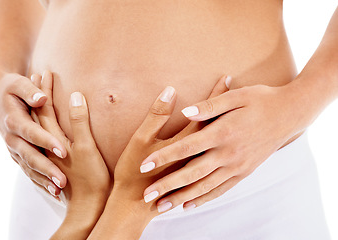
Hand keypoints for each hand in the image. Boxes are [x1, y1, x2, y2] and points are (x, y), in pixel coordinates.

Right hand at [0, 71, 66, 198]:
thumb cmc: (10, 87)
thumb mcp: (18, 83)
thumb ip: (30, 90)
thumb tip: (42, 97)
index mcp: (14, 120)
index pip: (32, 133)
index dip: (47, 142)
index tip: (63, 151)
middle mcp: (11, 138)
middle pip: (30, 156)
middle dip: (47, 170)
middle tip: (63, 181)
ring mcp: (13, 148)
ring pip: (28, 167)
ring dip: (43, 180)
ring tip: (59, 192)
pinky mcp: (16, 154)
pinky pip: (27, 171)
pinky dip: (38, 182)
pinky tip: (52, 193)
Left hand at [31, 71, 109, 239]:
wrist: (87, 207)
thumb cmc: (90, 177)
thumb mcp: (86, 147)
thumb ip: (79, 121)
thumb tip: (75, 95)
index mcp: (54, 138)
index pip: (46, 107)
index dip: (46, 89)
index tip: (46, 70)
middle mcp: (48, 144)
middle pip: (38, 114)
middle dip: (38, 94)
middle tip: (37, 75)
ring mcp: (50, 154)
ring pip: (38, 126)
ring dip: (38, 108)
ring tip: (37, 94)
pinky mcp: (56, 162)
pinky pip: (43, 139)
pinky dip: (41, 127)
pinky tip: (44, 124)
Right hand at [87, 78, 229, 239]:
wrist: (130, 207)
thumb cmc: (131, 172)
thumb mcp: (140, 140)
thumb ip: (156, 116)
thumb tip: (170, 91)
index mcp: (186, 144)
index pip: (207, 112)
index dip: (215, 94)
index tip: (226, 78)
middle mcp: (199, 157)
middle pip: (219, 127)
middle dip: (228, 109)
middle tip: (238, 90)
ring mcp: (199, 173)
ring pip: (223, 147)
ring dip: (232, 131)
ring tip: (243, 114)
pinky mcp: (197, 185)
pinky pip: (220, 169)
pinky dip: (226, 154)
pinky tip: (232, 149)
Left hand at [140, 77, 305, 210]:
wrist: (291, 114)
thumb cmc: (262, 100)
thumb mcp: (237, 97)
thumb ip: (210, 106)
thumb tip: (186, 111)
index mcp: (223, 132)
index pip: (186, 147)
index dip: (164, 157)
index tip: (144, 166)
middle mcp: (229, 153)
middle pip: (192, 172)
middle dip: (167, 185)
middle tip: (147, 196)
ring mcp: (237, 165)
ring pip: (204, 186)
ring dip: (181, 198)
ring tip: (161, 207)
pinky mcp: (244, 172)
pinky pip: (221, 190)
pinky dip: (204, 198)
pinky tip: (189, 205)